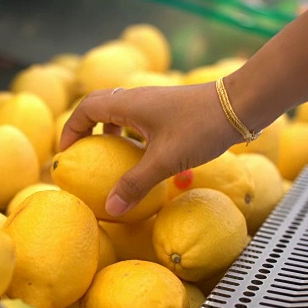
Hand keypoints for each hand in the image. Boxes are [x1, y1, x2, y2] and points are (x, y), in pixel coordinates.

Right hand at [59, 83, 241, 217]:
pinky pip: (139, 120)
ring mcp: (154, 102)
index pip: (86, 108)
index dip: (71, 129)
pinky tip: (144, 158)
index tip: (66, 152)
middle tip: (83, 154)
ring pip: (121, 113)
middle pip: (99, 107)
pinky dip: (132, 136)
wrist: (241, 105)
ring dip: (111, 133)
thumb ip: (135, 185)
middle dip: (87, 130)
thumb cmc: (200, 128)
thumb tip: (110, 209)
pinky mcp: (169, 109)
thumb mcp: (165, 161)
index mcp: (128, 104)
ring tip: (111, 159)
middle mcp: (137, 98)